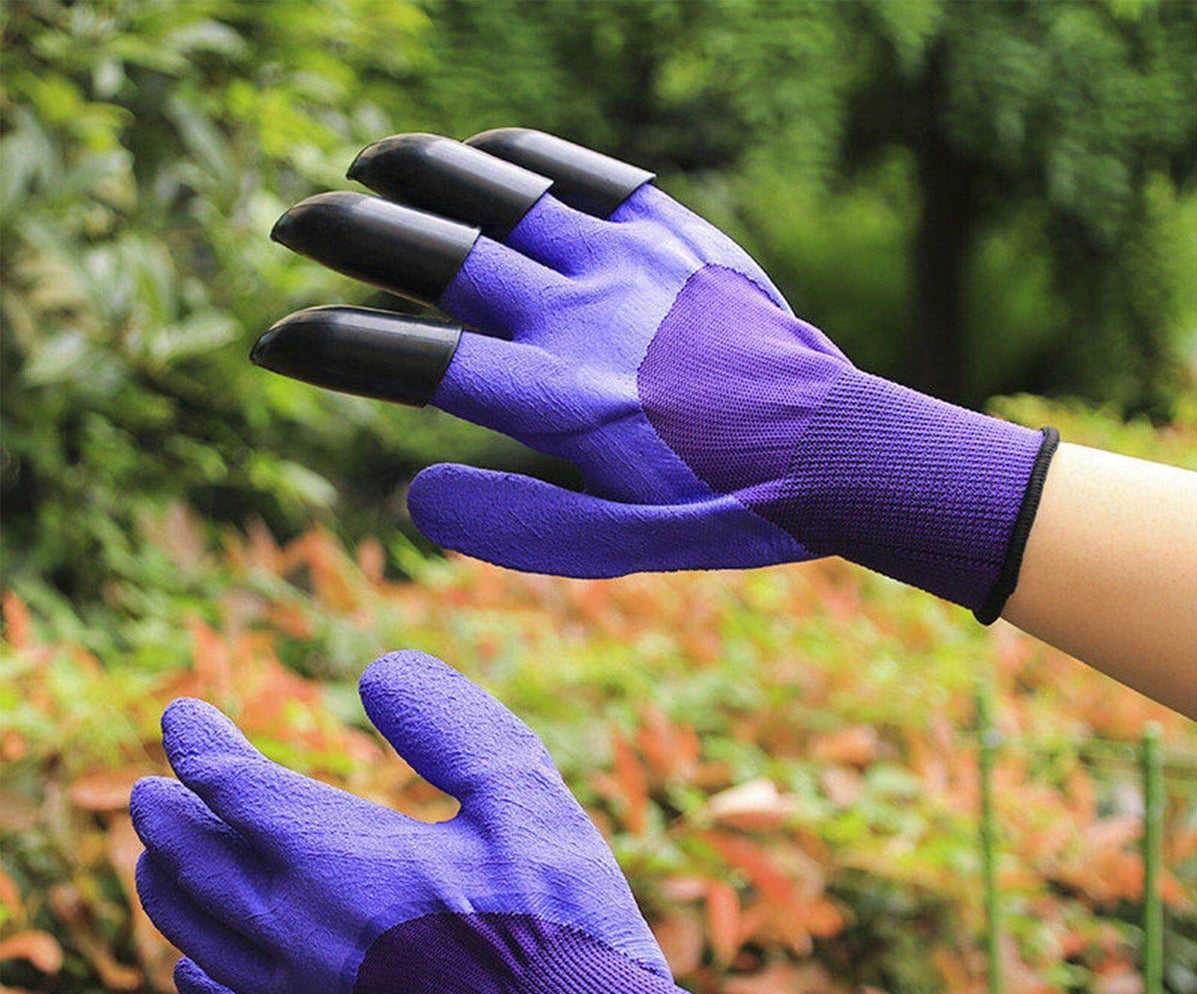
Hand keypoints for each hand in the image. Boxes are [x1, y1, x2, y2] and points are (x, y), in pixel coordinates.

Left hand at [132, 650, 794, 993]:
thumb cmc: (558, 910)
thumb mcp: (521, 790)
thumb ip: (446, 725)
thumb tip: (377, 673)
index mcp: (341, 860)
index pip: (237, 789)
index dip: (201, 746)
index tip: (182, 716)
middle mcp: (300, 932)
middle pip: (196, 861)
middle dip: (168, 814)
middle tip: (152, 787)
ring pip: (196, 934)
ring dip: (170, 885)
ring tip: (157, 859)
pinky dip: (198, 975)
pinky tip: (194, 967)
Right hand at [252, 129, 1056, 620]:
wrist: (836, 445)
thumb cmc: (725, 505)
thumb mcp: (622, 548)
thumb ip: (516, 528)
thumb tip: (416, 495)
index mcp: (560, 401)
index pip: (415, 360)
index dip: (332, 346)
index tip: (276, 342)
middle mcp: (580, 316)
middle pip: (438, 252)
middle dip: (349, 234)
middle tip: (290, 224)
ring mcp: (625, 262)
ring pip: (499, 195)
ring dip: (419, 174)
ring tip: (363, 167)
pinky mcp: (668, 234)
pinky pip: (579, 173)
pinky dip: (516, 160)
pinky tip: (481, 157)